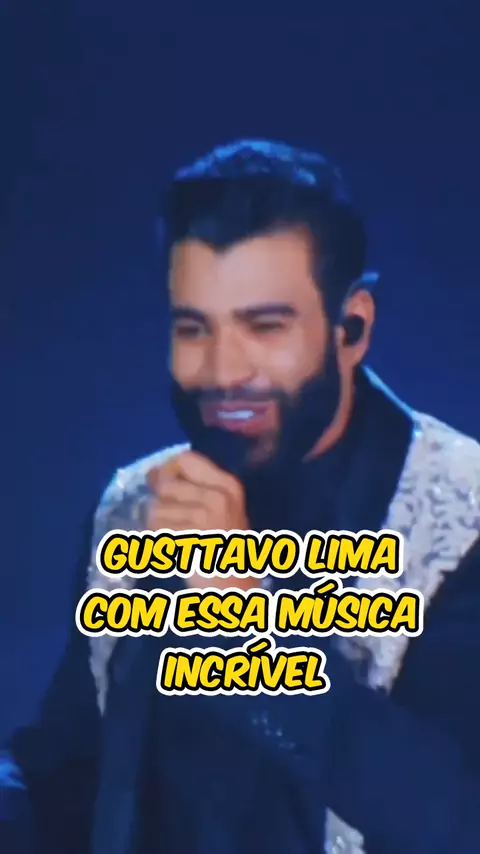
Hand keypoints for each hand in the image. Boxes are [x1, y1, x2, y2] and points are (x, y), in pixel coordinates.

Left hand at [147, 451, 255, 589]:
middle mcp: (218, 497)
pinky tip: (173, 550)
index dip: (168, 469)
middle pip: (166, 486)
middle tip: (177, 525)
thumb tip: (152, 473)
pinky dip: (157, 541)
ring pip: (156, 509)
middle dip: (163, 505)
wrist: (235, 588)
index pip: (185, 459)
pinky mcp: (187, 537)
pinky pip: (155, 530)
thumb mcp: (222, 509)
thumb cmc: (225, 548)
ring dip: (159, 526)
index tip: (163, 486)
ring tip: (178, 540)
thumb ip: (192, 488)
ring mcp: (203, 517)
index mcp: (229, 486)